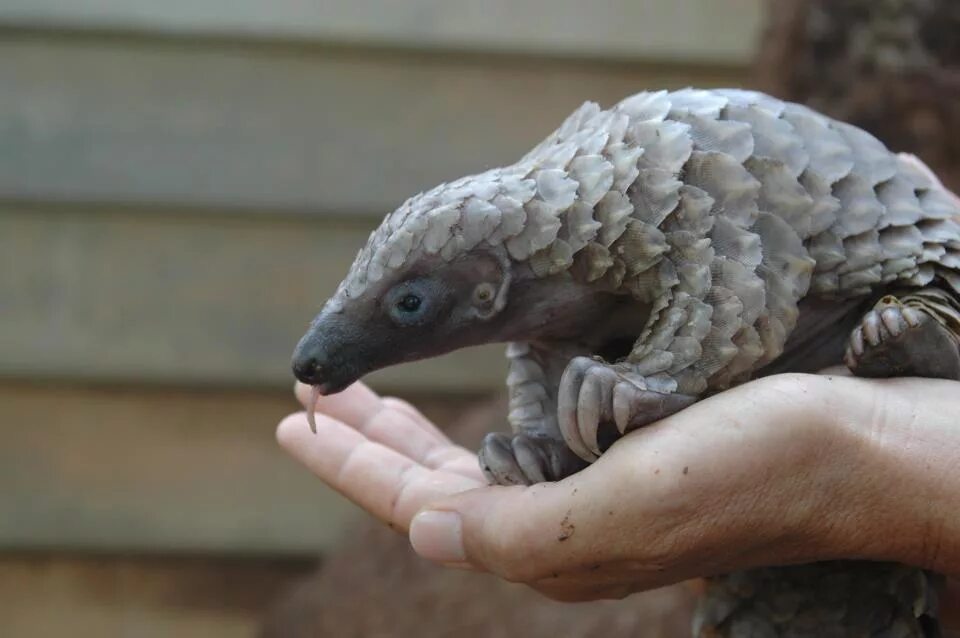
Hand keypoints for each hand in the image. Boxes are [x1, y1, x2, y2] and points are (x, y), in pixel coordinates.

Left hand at [276, 373, 959, 602]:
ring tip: (364, 402)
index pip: (417, 503)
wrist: (849, 450)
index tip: (294, 415)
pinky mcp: (619, 462)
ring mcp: (586, 496)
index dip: (349, 462)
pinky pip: (518, 446)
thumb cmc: (747, 469)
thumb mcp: (625, 505)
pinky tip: (464, 412)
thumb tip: (426, 530)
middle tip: (313, 399)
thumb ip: (520, 530)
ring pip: (469, 464)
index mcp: (544, 543)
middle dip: (367, 442)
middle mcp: (556, 525)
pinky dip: (472, 425)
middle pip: (432, 484)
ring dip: (412, 432)